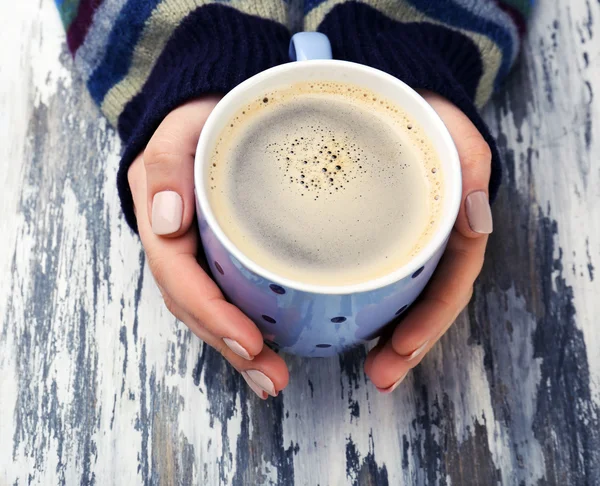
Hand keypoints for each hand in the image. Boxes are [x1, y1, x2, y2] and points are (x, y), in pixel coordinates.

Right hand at [127, 96, 288, 398]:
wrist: (215, 110)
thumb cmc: (200, 117)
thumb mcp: (179, 129)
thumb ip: (166, 166)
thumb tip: (167, 223)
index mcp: (161, 220)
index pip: (180, 277)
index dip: (212, 313)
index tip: (250, 340)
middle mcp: (177, 244)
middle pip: (195, 306)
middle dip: (231, 345)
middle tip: (271, 377)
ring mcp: (198, 252)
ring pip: (210, 309)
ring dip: (239, 348)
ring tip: (272, 378)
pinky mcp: (220, 253)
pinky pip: (228, 294)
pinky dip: (245, 325)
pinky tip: (269, 348)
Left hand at [364, 91, 492, 392]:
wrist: (390, 91)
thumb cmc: (426, 112)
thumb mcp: (455, 131)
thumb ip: (472, 166)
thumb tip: (478, 220)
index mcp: (451, 225)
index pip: (447, 287)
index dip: (428, 324)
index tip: (400, 352)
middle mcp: (428, 239)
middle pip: (424, 304)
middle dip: (407, 345)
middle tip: (380, 376)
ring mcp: (402, 240)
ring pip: (400, 298)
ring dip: (387, 336)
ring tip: (368, 368)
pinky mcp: (372, 235)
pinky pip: (374, 276)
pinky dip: (365, 305)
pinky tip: (348, 324)